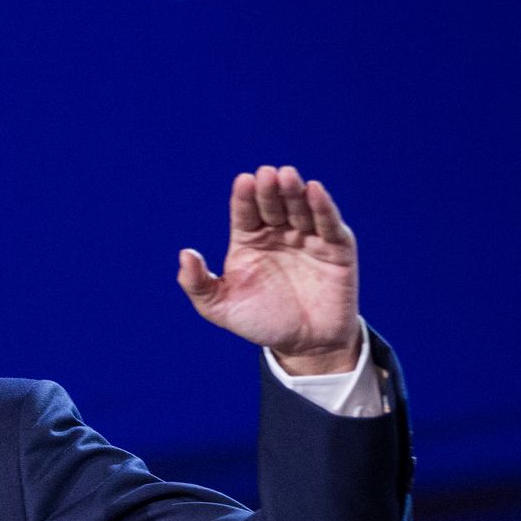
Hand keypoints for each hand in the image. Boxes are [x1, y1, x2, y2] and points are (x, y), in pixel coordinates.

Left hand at [178, 165, 360, 374]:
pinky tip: (314, 190)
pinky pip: (329, 224)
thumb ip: (198, 284)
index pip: (245, 212)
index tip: (243, 181)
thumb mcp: (220, 308)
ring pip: (300, 209)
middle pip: (272, 205)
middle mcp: (277, 234)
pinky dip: (323, 207)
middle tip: (267, 174)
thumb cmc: (260, 322)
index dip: (244, 197)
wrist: (303, 346)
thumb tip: (184, 254)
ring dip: (294, 192)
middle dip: (268, 190)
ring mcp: (307, 239)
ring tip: (286, 176)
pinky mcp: (336, 248)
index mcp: (248, 242)